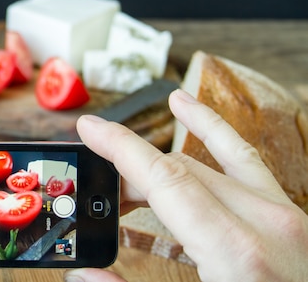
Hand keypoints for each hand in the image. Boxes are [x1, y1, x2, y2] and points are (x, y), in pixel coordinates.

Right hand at [65, 89, 307, 281]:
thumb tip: (86, 275)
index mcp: (238, 253)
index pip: (165, 178)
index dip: (119, 147)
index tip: (90, 127)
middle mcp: (267, 223)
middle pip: (181, 172)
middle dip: (131, 172)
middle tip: (98, 190)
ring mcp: (286, 217)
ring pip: (210, 161)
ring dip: (162, 155)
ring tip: (125, 154)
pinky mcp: (293, 220)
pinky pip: (247, 160)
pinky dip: (214, 131)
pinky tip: (189, 108)